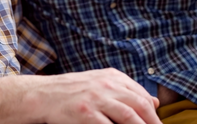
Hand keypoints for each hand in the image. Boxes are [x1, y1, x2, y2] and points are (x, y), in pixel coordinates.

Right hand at [34, 68, 161, 123]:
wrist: (41, 95)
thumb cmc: (71, 92)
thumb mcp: (101, 83)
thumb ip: (126, 91)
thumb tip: (155, 102)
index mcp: (112, 76)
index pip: (141, 95)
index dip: (153, 113)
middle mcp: (106, 85)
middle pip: (139, 105)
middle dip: (153, 123)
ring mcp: (96, 99)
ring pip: (129, 116)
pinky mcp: (86, 113)